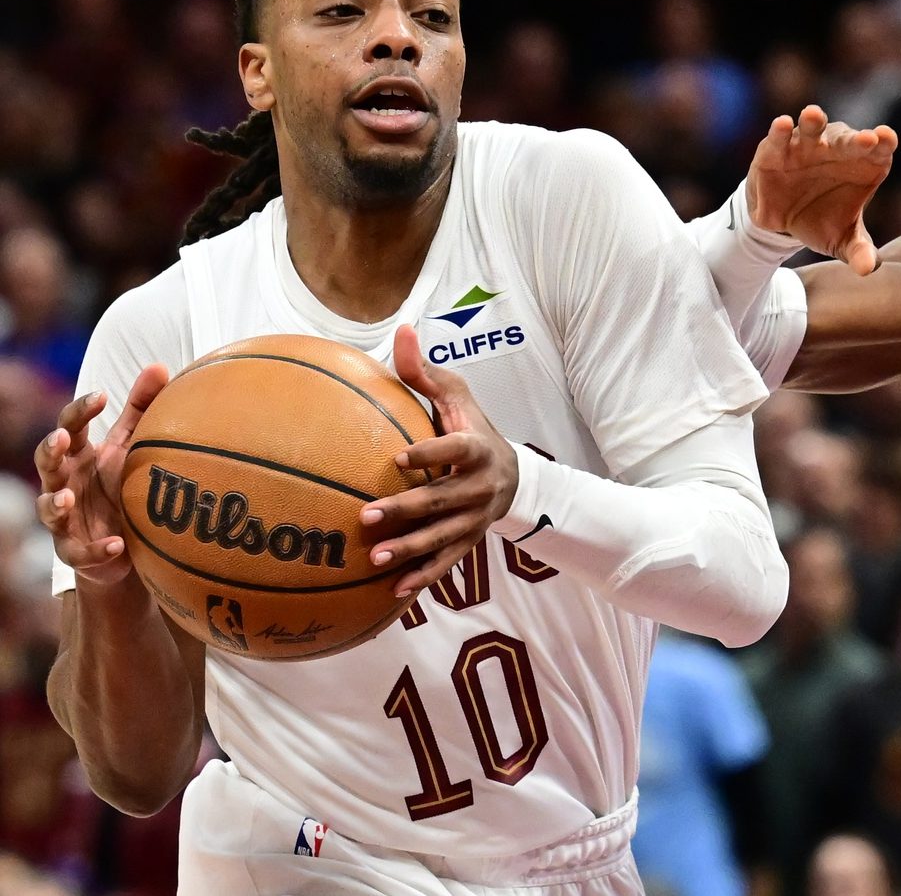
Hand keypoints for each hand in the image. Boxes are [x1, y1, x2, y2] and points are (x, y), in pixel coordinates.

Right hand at [35, 365, 170, 586]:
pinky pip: (80, 551)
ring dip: (55, 501)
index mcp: (79, 455)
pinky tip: (115, 544)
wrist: (128, 544)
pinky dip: (96, 549)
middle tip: (61, 438)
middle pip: (46, 462)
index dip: (80, 410)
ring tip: (67, 497)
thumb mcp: (132, 447)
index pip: (70, 426)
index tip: (101, 396)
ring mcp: (65, 518)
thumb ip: (141, 409)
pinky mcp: (75, 550)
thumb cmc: (123, 485)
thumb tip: (158, 365)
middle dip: (49, 450)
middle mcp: (65, 482)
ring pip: (48, 508)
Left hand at [362, 326, 518, 595]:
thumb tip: (401, 329)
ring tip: (376, 558)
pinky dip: (423, 577)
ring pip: (443, 537)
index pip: (456, 448)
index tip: (398, 457)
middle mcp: (480, 487)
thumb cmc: (471, 428)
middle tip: (367, 515)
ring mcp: (475, 518)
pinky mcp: (469, 542)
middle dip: (407, 510)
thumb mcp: (456, 397)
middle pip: (443, 499)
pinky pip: (446, 562)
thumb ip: (424, 372)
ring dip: (410, 549)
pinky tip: (394, 590)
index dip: (431, 452)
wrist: (513, 476)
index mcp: (476, 448)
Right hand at [746, 103, 896, 275]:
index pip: (878, 149)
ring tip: (813, 115)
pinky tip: (781, 124)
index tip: (886, 140)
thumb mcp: (841, 241)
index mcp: (862, 164)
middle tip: (866, 139)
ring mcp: (805, 147)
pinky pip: (778, 138)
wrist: (782, 224)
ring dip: (813, 122)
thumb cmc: (821, 221)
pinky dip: (779, 132)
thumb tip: (868, 269)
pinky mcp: (775, 151)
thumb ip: (859, 251)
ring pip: (812, 129)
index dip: (883, 143)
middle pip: (848, 139)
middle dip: (855, 139)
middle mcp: (836, 149)